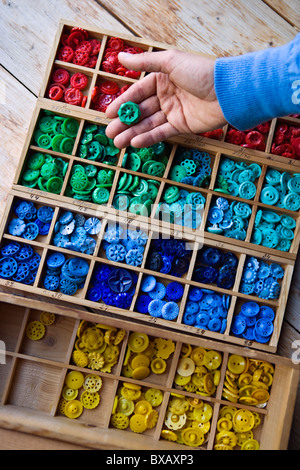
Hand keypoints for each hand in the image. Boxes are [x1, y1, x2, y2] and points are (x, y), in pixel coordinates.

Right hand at [105, 49, 225, 147]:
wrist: (228, 92)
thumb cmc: (201, 73)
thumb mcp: (171, 62)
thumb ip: (145, 62)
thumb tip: (121, 57)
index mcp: (162, 79)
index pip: (137, 93)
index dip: (122, 104)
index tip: (108, 114)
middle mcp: (166, 96)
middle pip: (140, 111)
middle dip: (124, 122)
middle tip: (109, 133)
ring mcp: (173, 112)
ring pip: (148, 124)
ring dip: (132, 133)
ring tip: (117, 142)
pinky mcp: (182, 126)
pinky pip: (161, 133)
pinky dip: (148, 138)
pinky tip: (134, 143)